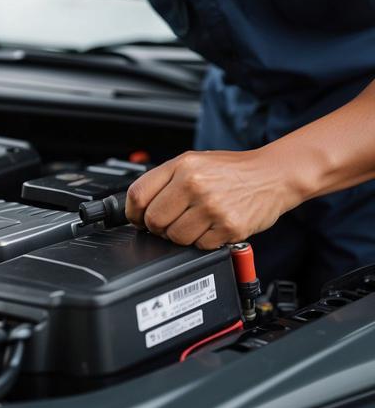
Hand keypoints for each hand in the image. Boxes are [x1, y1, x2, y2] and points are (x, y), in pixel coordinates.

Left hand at [125, 149, 303, 249]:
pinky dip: (202, 241)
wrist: (273, 175)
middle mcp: (195, 184)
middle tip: (170, 222)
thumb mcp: (194, 162)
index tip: (138, 218)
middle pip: (154, 220)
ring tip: (194, 223)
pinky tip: (211, 227)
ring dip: (179, 236)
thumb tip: (138, 207)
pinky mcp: (229, 227)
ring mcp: (212, 207)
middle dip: (157, 227)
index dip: (133, 212)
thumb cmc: (232, 170)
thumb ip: (165, 180)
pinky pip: (199, 246)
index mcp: (182, 166)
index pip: (138, 194)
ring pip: (174, 237)